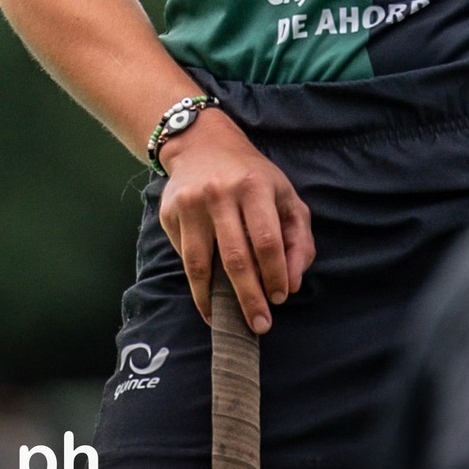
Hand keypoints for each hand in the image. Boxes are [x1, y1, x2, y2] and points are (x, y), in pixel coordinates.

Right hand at [156, 108, 313, 335]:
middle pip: (235, 258)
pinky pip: (184, 256)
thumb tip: (292, 283)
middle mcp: (219, 193)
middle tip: (259, 325)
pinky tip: (207, 297)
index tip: (280, 298)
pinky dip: (196, 282)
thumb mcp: (285, 195)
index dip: (275, 275)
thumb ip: (298, 238)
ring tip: (225, 321)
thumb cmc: (251, 176)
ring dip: (214, 300)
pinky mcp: (169, 213)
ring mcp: (190, 203)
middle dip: (249, 298)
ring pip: (201, 264)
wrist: (201, 143)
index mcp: (254, 186)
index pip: (268, 241)